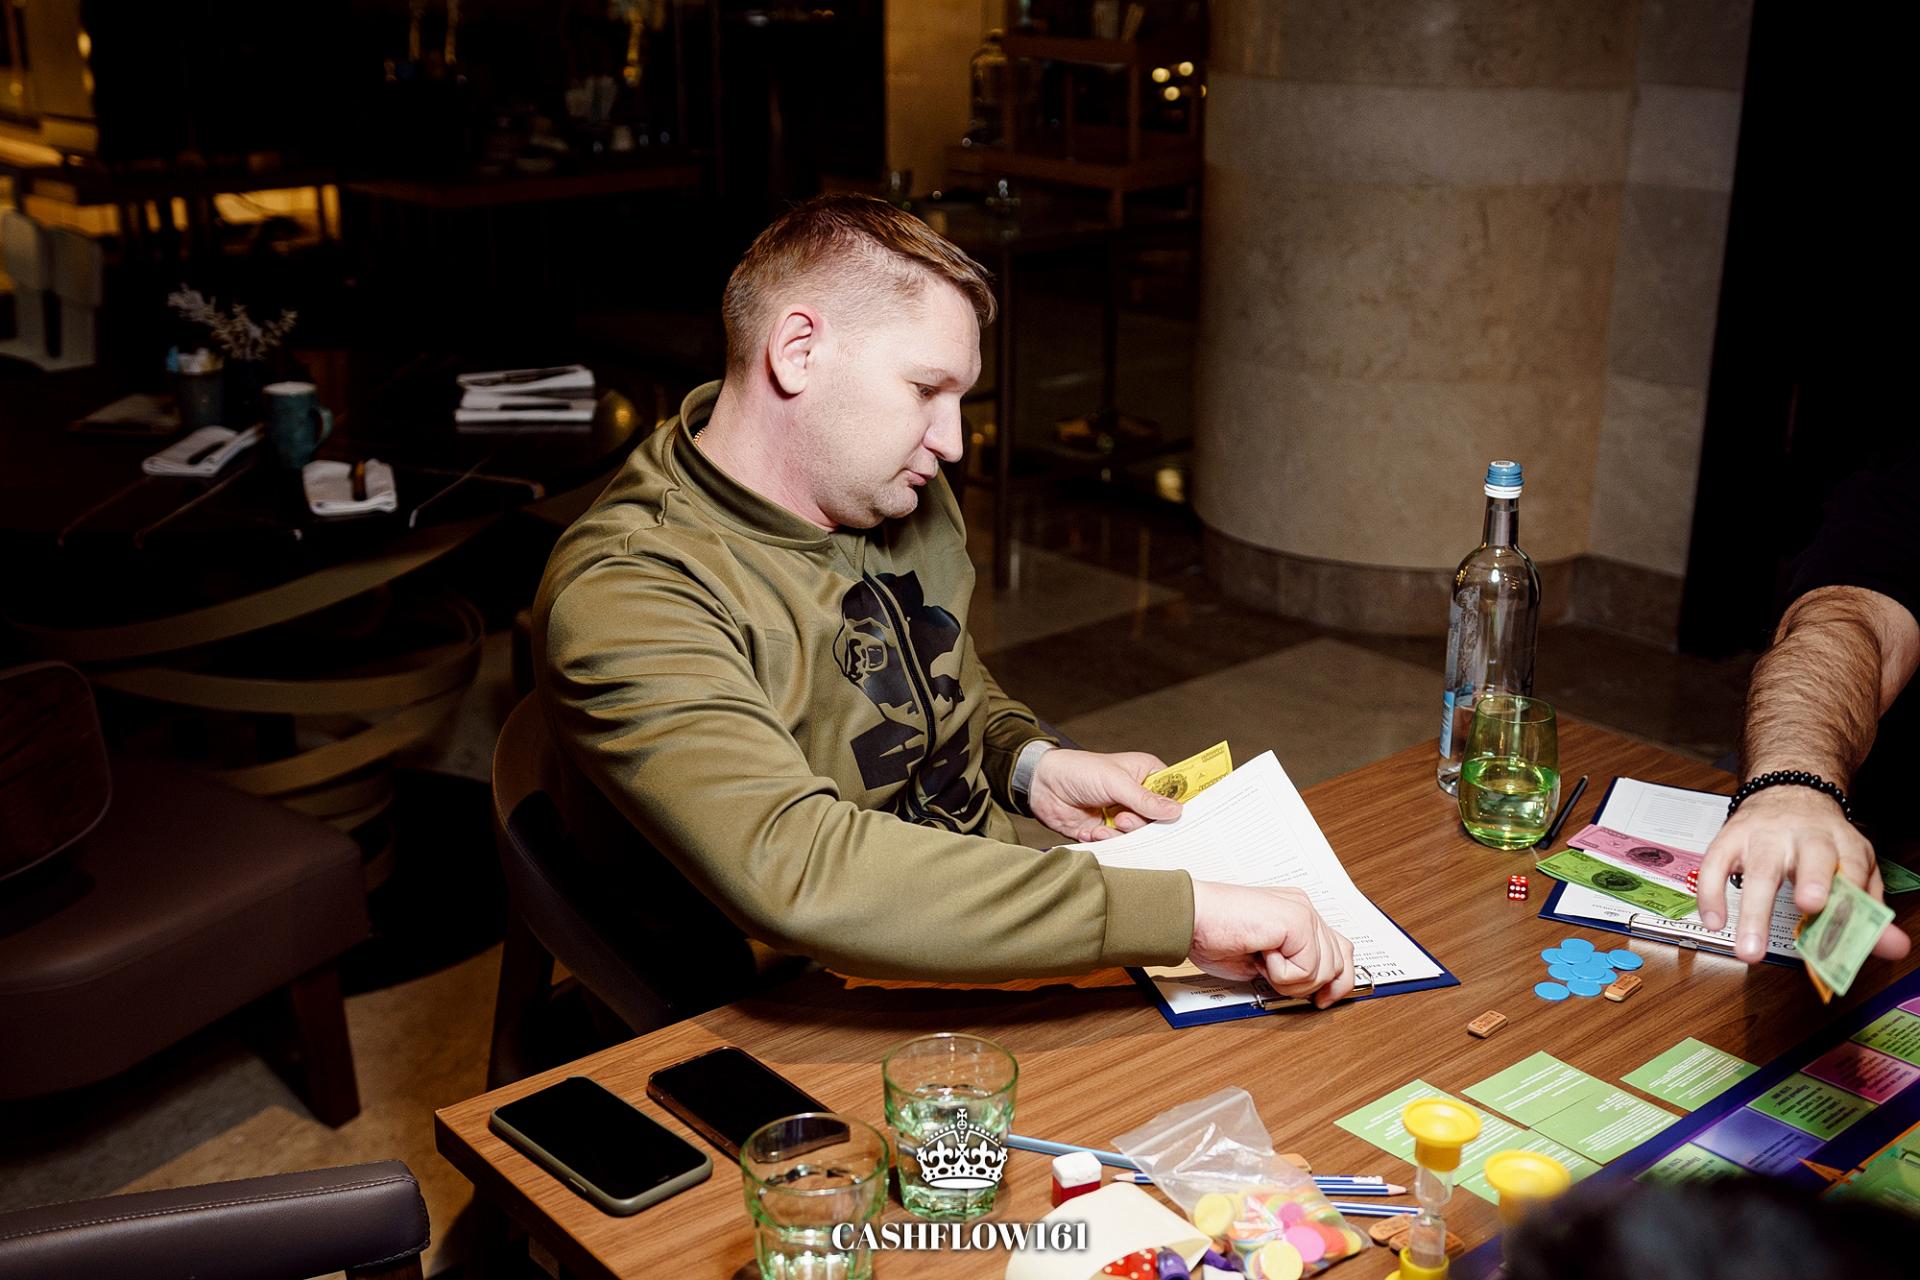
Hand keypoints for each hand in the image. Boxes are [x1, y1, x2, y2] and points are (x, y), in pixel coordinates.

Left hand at [1028, 748, 1181, 841]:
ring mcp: (1123, 816)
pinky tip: (1093, 831)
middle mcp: (1138, 797)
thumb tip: (1177, 811)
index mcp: (1147, 776)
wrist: (1042, 785)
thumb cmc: (1079, 770)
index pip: (1175, 794)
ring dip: (1123, 835)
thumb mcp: (1115, 781)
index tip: (1180, 821)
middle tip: (1124, 819)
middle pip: (1159, 822)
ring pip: (1139, 837)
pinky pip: (1118, 845)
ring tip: (1107, 825)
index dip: (1178, 808)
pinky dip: (1107, 842)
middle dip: (1142, 825)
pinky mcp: (1106, 832)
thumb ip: (1145, 799)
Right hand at [1189, 881, 1356, 1008]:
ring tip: (1263, 963)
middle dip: (1308, 985)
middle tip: (1273, 976)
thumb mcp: (1263, 958)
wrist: (1188, 917)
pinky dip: (1281, 974)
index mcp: (1297, 914)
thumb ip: (1292, 964)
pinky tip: (1261, 956)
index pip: (1340, 950)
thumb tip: (1315, 989)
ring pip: (1325, 970)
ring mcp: (1302, 913)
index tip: (1324, 1000)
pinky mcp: (1296, 921)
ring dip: (1291, 980)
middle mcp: (1304, 909)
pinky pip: (1307, 968)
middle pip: (1339, 964)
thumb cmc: (1212, 934)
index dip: (1338, 981)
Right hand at [1696, 787, 1910, 963]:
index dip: (1854, 895)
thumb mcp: (1857, 867)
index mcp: (1841, 842)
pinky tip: (1715, 921)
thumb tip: (1893, 948)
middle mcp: (1805, 835)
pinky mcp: (1730, 838)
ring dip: (1754, 911)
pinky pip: (1715, 864)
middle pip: (1812, 858)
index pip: (1854, 866)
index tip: (1850, 928)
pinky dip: (1711, 894)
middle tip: (1812, 907)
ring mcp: (1764, 836)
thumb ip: (1871, 909)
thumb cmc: (1822, 841)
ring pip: (1760, 869)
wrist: (1788, 792)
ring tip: (1751, 950)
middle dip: (1814, 881)